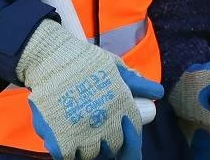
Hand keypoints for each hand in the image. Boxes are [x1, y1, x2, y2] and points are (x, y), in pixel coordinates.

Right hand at [17, 19, 161, 159]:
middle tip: (96, 133)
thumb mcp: (115, 69)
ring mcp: (82, 133)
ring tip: (80, 135)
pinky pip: (66, 156)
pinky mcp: (59, 139)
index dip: (126, 139)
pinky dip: (67, 152)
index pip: (131, 137)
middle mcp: (104, 122)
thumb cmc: (85, 62)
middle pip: (111, 148)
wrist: (52, 59)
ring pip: (89, 154)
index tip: (117, 133)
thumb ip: (136, 84)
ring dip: (86, 149)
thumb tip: (157, 93)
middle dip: (107, 144)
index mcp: (121, 107)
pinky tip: (65, 140)